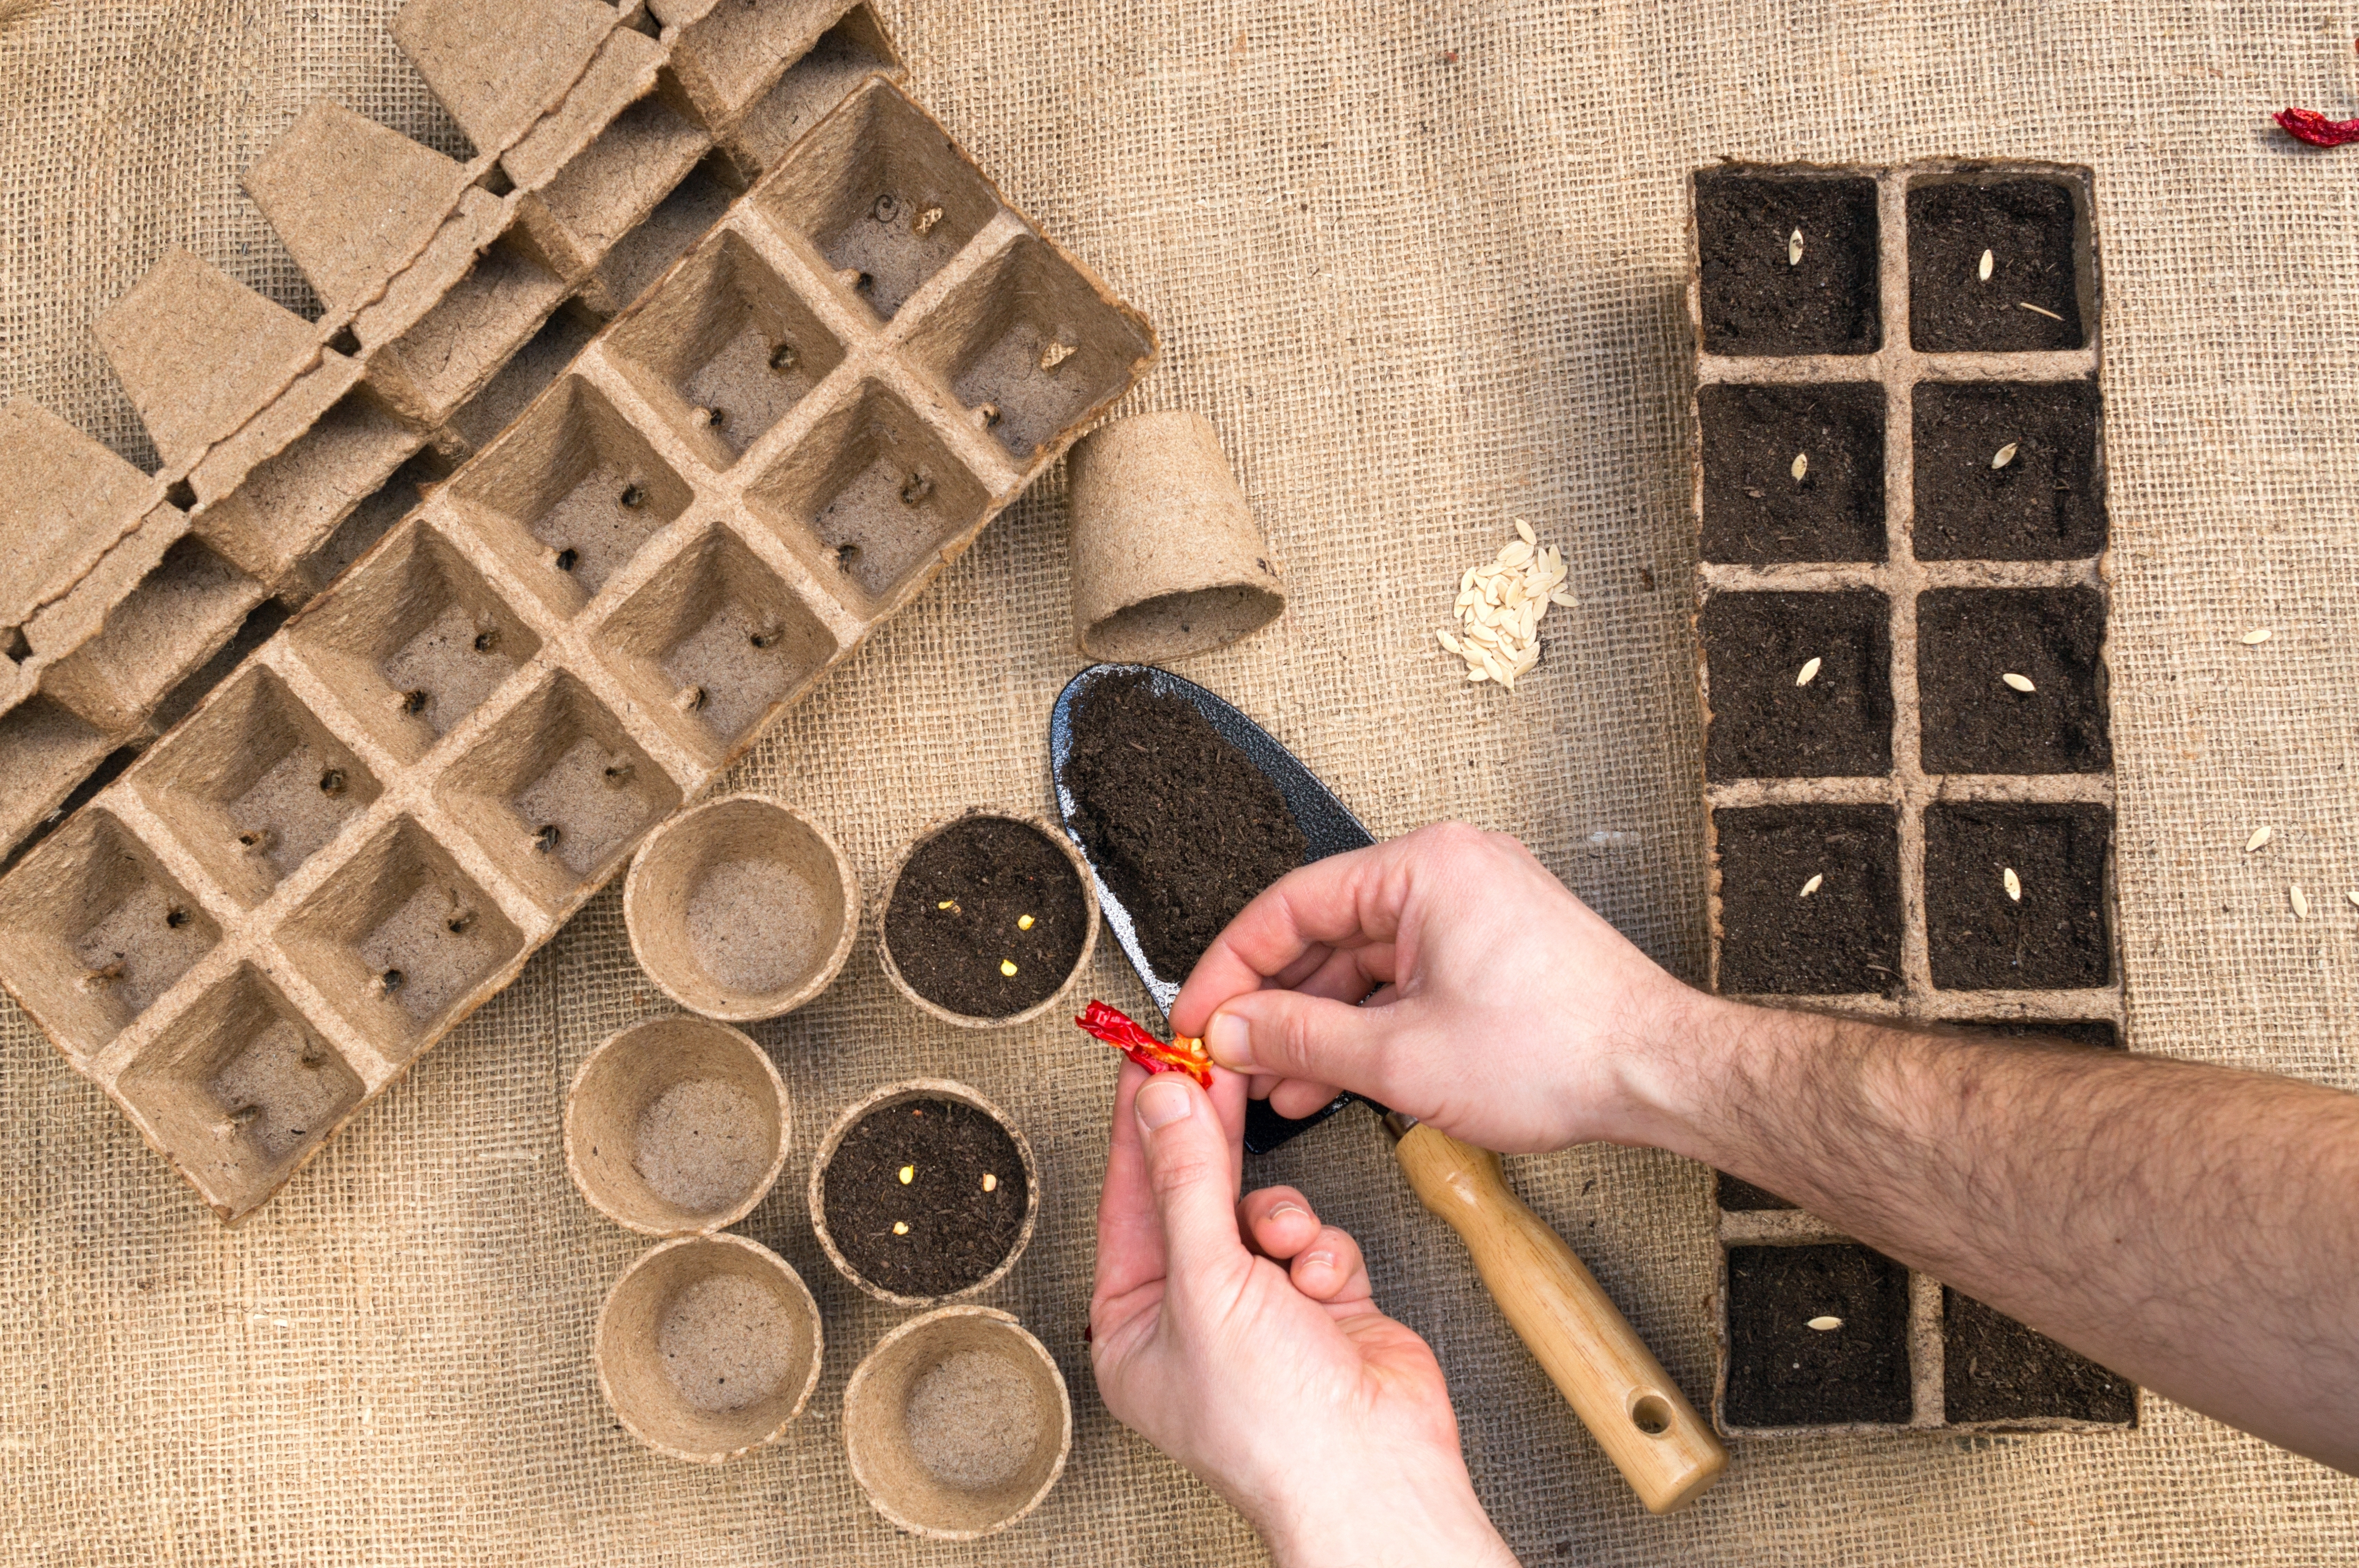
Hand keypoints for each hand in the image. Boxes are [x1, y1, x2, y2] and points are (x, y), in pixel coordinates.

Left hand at [1090, 1062, 1514, 1567]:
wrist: (1373, 1469)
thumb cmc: (1276, 1424)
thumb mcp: (1207, 1282)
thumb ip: (1184, 1182)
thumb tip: (1160, 1105)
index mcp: (1136, 1326)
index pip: (1127, 1201)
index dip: (1139, 1127)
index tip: (1147, 1062)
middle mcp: (1192, 1318)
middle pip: (1191, 1198)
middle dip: (1206, 1142)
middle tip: (1211, 1068)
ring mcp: (1259, 1311)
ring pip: (1259, 1212)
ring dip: (1279, 1217)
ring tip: (1286, 1241)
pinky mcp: (1320, 1304)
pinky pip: (1312, 1240)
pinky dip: (1322, 1251)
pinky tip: (1323, 1280)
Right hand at [1171, 821, 1702, 1151]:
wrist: (1659, 1074)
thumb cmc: (1561, 1049)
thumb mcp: (1399, 1057)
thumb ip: (1299, 1039)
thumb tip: (1232, 1032)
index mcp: (1423, 866)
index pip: (1289, 905)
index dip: (1230, 967)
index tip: (1196, 1016)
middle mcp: (1449, 873)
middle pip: (1324, 932)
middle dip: (1271, 1005)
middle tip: (1226, 1057)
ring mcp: (1472, 911)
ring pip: (1362, 965)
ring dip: (1315, 1026)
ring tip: (1271, 1085)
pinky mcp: (1490, 952)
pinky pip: (1402, 981)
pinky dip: (1365, 1028)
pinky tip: (1329, 1078)